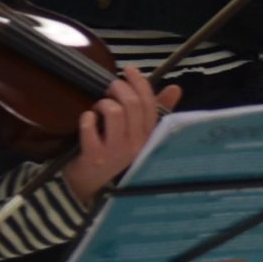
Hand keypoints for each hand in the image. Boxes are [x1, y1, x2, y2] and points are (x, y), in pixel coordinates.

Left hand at [63, 67, 180, 204]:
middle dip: (120, 87)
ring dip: (104, 103)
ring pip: (114, 112)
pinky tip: (88, 120)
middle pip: (132, 104)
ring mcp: (115, 151)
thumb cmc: (117, 160)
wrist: (94, 191)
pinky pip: (90, 127)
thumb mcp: (139, 137)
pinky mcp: (94, 157)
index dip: (140, 82)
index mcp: (149, 137)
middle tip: (110, 87)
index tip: (129, 69)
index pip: (150, 104)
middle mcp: (136, 144)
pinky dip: (87, 118)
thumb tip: (175, 88)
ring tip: (99, 108)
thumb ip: (156, 112)